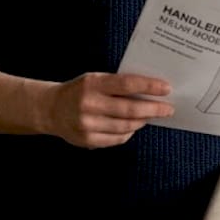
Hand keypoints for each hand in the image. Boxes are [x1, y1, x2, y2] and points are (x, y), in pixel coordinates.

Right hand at [45, 72, 174, 148]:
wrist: (51, 109)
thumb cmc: (80, 90)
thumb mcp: (95, 79)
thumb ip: (118, 84)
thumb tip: (150, 91)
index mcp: (93, 83)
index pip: (127, 84)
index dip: (150, 86)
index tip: (167, 88)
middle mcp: (89, 104)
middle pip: (130, 109)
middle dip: (153, 109)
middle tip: (168, 109)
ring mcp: (87, 124)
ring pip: (125, 126)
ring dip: (142, 121)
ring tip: (151, 116)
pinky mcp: (87, 140)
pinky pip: (116, 139)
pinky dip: (129, 133)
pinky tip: (134, 127)